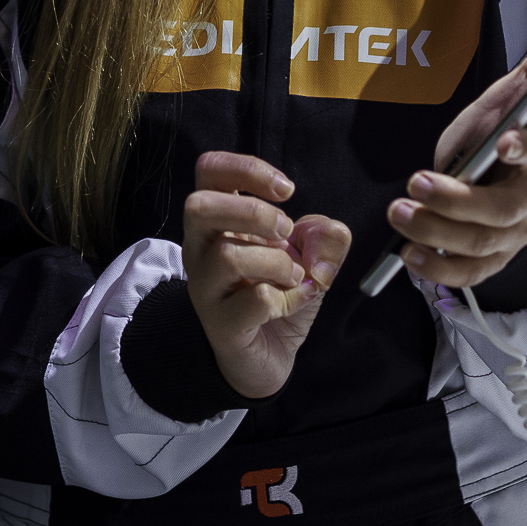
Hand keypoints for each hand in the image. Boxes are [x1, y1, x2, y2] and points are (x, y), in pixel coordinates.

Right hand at [182, 152, 353, 400]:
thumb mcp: (310, 259)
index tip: (287, 190)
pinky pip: (254, 300)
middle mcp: (200, 249)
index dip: (247, 168)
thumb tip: (327, 235)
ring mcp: (205, 288)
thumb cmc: (278, 295)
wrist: (267, 357)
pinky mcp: (221, 324)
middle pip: (199, 206)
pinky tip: (294, 303)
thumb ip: (325, 237)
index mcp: (217, 220)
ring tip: (295, 276)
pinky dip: (287, 298)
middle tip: (284, 232)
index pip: (209, 170)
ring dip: (278, 262)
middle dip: (254, 213)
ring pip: (227, 256)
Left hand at [385, 47, 526, 290]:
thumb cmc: (487, 142)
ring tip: (399, 214)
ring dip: (436, 231)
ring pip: (481, 244)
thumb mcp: (496, 108)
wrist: (483, 181)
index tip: (502, 139)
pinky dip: (439, 268)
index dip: (521, 146)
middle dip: (455, 200)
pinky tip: (410, 255)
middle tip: (413, 183)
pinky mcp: (492, 262)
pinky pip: (470, 274)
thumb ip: (520, 83)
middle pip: (501, 209)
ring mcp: (514, 237)